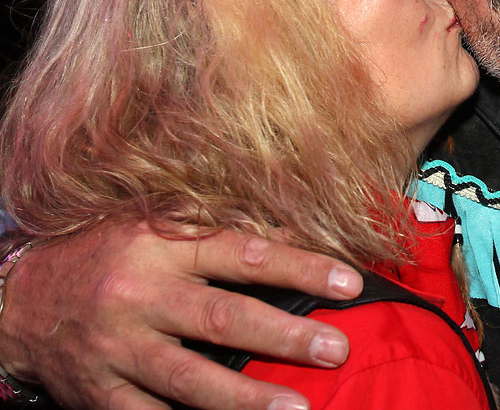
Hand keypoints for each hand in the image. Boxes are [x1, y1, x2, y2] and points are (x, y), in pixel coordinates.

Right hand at [0, 223, 362, 409]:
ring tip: (297, 408)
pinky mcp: (98, 393)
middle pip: (222, 317)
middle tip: (336, 349)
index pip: (244, 254)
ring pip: (189, 377)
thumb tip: (294, 233)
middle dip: (285, 336)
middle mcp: (139, 296)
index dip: (300, 268)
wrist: (18, 298)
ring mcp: (117, 349)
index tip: (348, 283)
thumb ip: (219, 232)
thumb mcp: (156, 226)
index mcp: (160, 247)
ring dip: (247, 398)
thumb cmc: (105, 253)